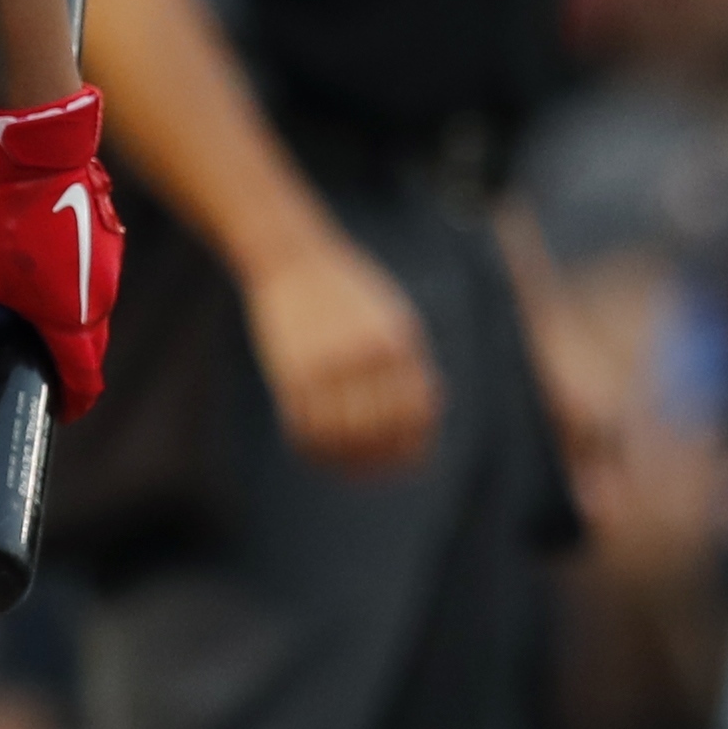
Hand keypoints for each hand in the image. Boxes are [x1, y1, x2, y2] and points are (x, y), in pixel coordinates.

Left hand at [0, 88, 124, 417]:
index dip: (73, 403)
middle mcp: (101, 299)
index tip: (58, 413)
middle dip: (67, 365)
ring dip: (68, 321)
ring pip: (92, 310)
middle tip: (35, 368)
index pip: (85, 380)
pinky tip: (40, 274)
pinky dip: (72, 287)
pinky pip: (93, 278)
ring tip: (31, 319)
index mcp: (70, 321)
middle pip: (90, 349)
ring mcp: (110, 265)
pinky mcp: (107, 236)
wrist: (35, 148)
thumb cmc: (0, 216)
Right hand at [240, 235, 436, 470]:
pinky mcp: (295, 367)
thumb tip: (433, 408)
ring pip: (341, 434)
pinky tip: (307, 445)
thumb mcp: (391, 316)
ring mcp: (331, 362)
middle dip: (371, 460)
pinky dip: (308, 444)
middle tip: (358, 471)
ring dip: (336, 456)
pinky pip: (306, 423)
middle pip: (379, 430)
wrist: (295, 258)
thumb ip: (411, 361)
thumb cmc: (346, 289)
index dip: (411, 449)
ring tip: (331, 460)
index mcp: (400, 342)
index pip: (416, 415)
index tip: (399, 465)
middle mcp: (370, 355)